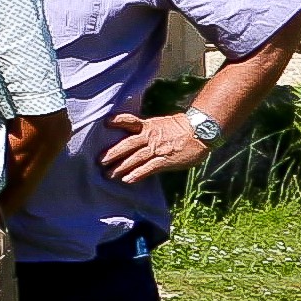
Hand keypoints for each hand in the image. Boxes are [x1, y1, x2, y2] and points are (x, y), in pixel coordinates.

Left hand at [97, 108, 212, 183]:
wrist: (201, 132)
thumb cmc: (183, 128)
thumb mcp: (162, 123)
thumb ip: (149, 129)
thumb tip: (137, 134)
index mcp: (148, 125)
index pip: (129, 121)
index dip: (117, 121)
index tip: (105, 122)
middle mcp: (149, 137)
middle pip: (126, 144)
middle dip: (112, 153)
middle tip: (98, 161)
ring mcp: (156, 149)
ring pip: (134, 159)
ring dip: (120, 168)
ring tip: (108, 175)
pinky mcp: (164, 161)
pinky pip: (148, 169)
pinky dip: (136, 174)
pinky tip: (126, 180)